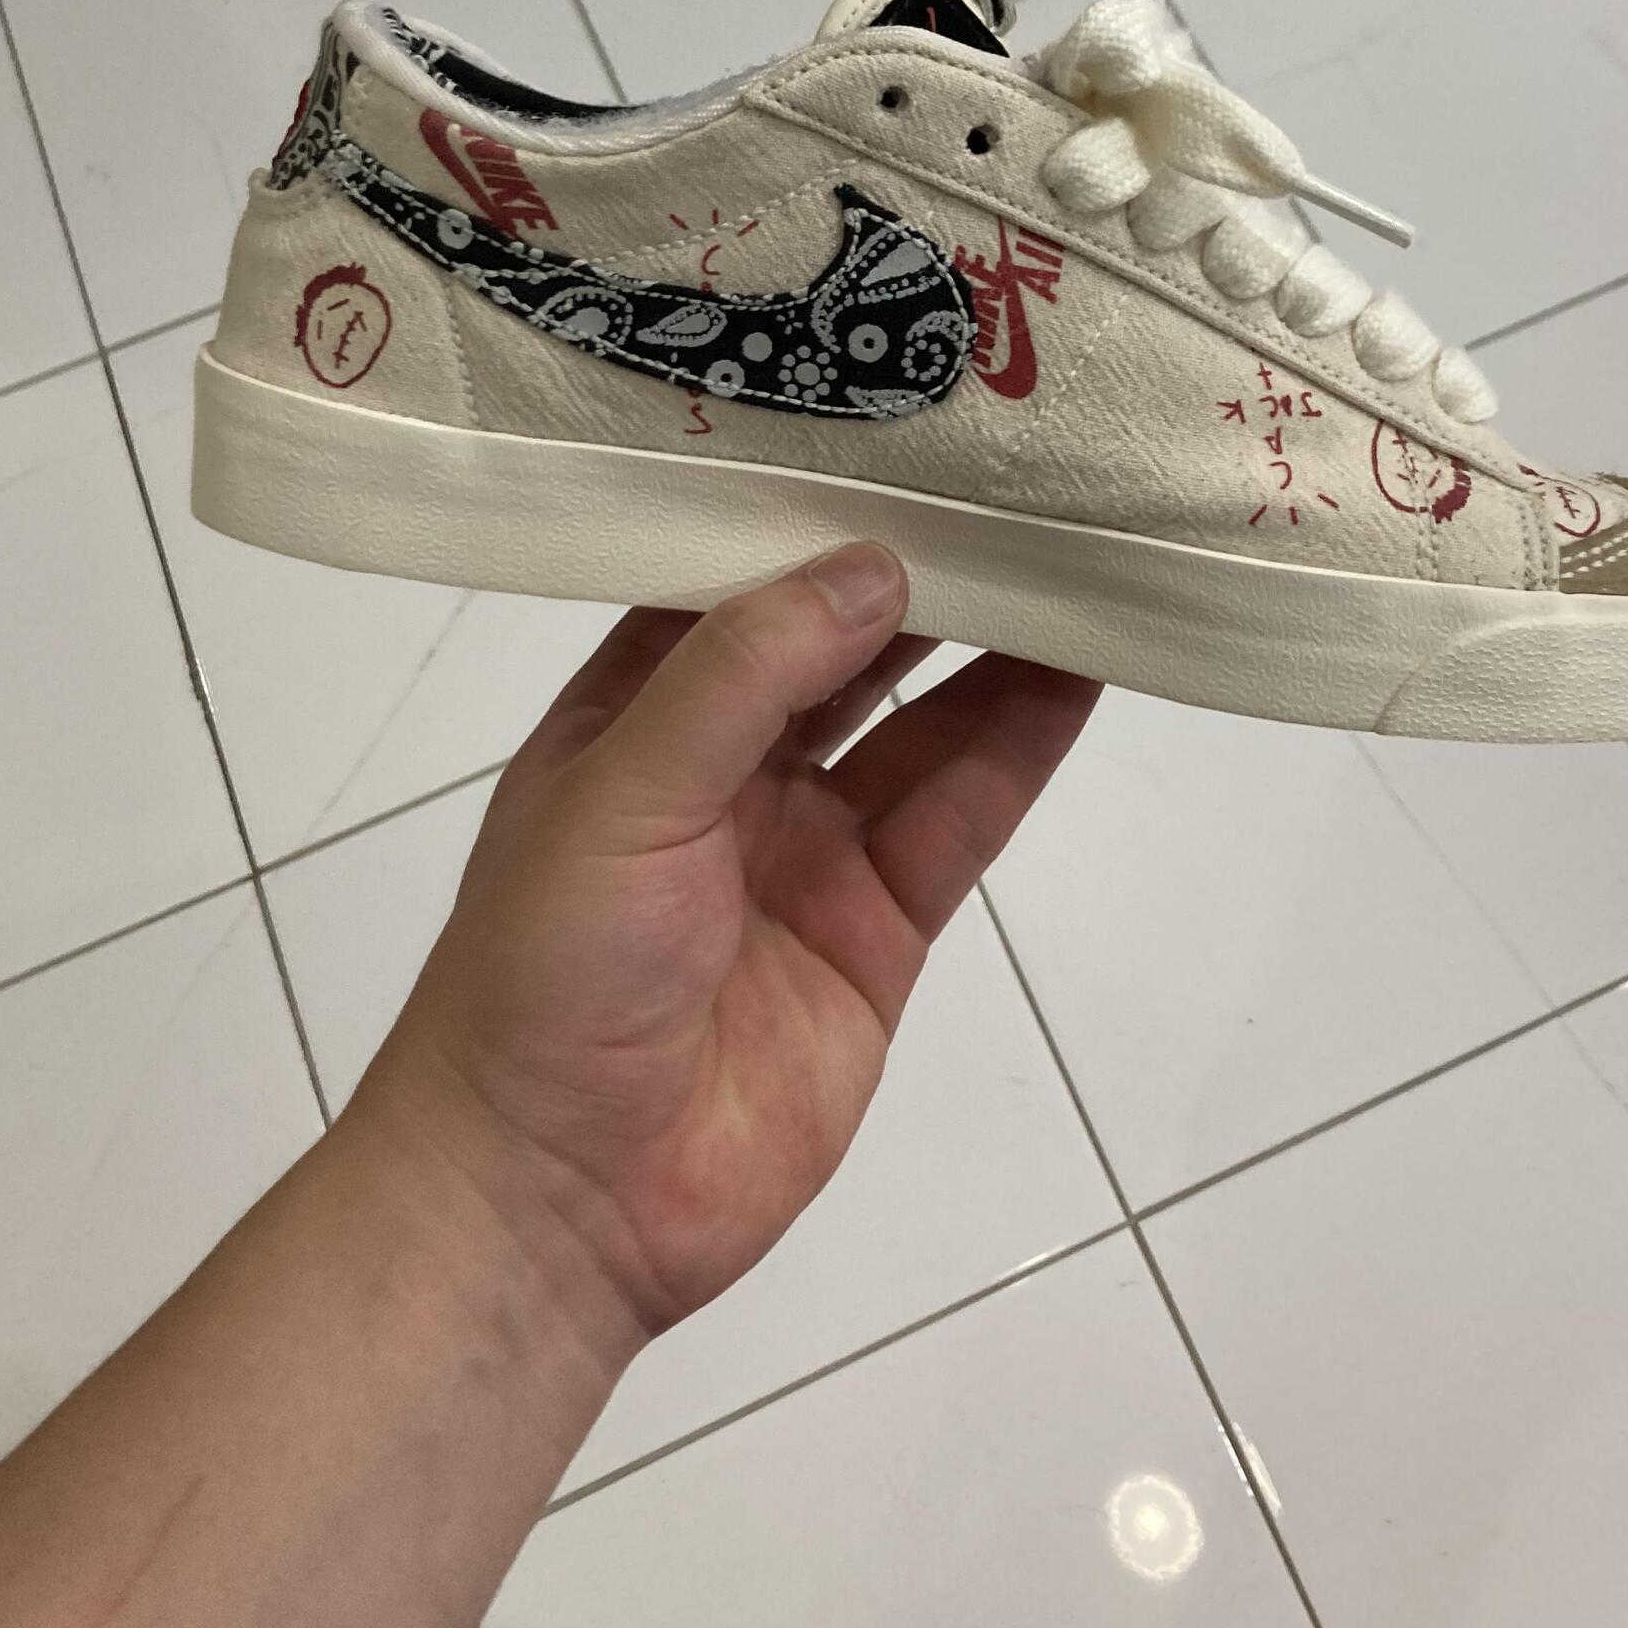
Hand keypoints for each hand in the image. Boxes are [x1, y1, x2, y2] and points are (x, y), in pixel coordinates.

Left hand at [351, 546, 1098, 1347]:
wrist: (558, 1202)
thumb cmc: (546, 975)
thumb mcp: (623, 794)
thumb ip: (743, 677)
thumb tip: (875, 565)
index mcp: (636, 708)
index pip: (740, 577)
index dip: (819, 508)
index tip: (908, 425)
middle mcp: (727, 761)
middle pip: (846, 642)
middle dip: (926, 568)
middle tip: (1023, 475)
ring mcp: (809, 845)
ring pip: (922, 720)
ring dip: (996, 646)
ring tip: (1081, 552)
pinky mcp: (881, 928)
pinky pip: (959, 815)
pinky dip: (1020, 745)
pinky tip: (1080, 670)